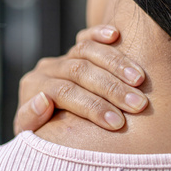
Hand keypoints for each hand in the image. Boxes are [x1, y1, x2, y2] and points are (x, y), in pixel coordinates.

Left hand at [13, 25, 147, 134]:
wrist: (50, 126)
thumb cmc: (45, 137)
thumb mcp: (32, 135)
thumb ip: (29, 120)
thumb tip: (43, 100)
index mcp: (33, 86)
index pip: (64, 92)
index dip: (93, 106)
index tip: (117, 123)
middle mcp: (48, 68)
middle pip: (79, 71)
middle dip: (112, 88)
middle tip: (139, 104)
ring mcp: (64, 57)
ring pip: (87, 51)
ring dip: (117, 64)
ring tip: (140, 80)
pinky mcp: (77, 49)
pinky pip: (88, 37)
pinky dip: (100, 33)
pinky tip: (116, 34)